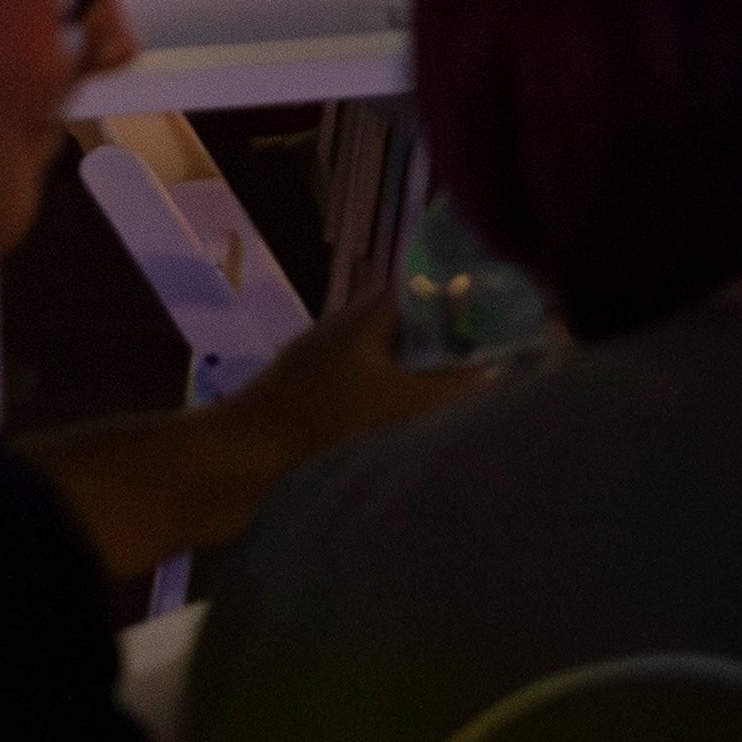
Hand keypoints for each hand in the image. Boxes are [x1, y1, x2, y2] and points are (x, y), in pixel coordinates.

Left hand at [233, 282, 492, 467]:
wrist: (241, 456)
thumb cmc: (320, 414)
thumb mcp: (395, 399)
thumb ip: (448, 385)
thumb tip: (499, 371)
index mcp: (364, 317)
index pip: (419, 286)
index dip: (457, 294)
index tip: (495, 310)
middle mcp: (345, 332)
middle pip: (405, 324)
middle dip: (444, 338)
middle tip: (489, 358)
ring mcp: (326, 365)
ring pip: (385, 358)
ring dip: (416, 372)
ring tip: (458, 393)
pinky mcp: (312, 398)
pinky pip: (366, 387)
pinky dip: (390, 398)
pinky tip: (409, 422)